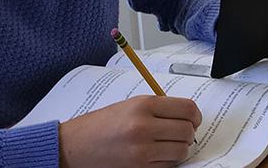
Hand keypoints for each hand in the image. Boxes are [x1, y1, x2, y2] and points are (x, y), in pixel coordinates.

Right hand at [58, 95, 200, 167]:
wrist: (72, 147)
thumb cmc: (99, 126)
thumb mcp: (129, 105)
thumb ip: (157, 107)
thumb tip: (186, 114)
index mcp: (142, 105)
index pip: (187, 108)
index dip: (195, 115)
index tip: (193, 119)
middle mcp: (143, 126)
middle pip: (187, 130)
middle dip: (188, 133)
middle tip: (181, 132)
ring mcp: (141, 150)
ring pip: (182, 150)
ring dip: (179, 148)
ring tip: (166, 144)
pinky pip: (169, 165)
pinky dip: (167, 161)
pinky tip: (156, 155)